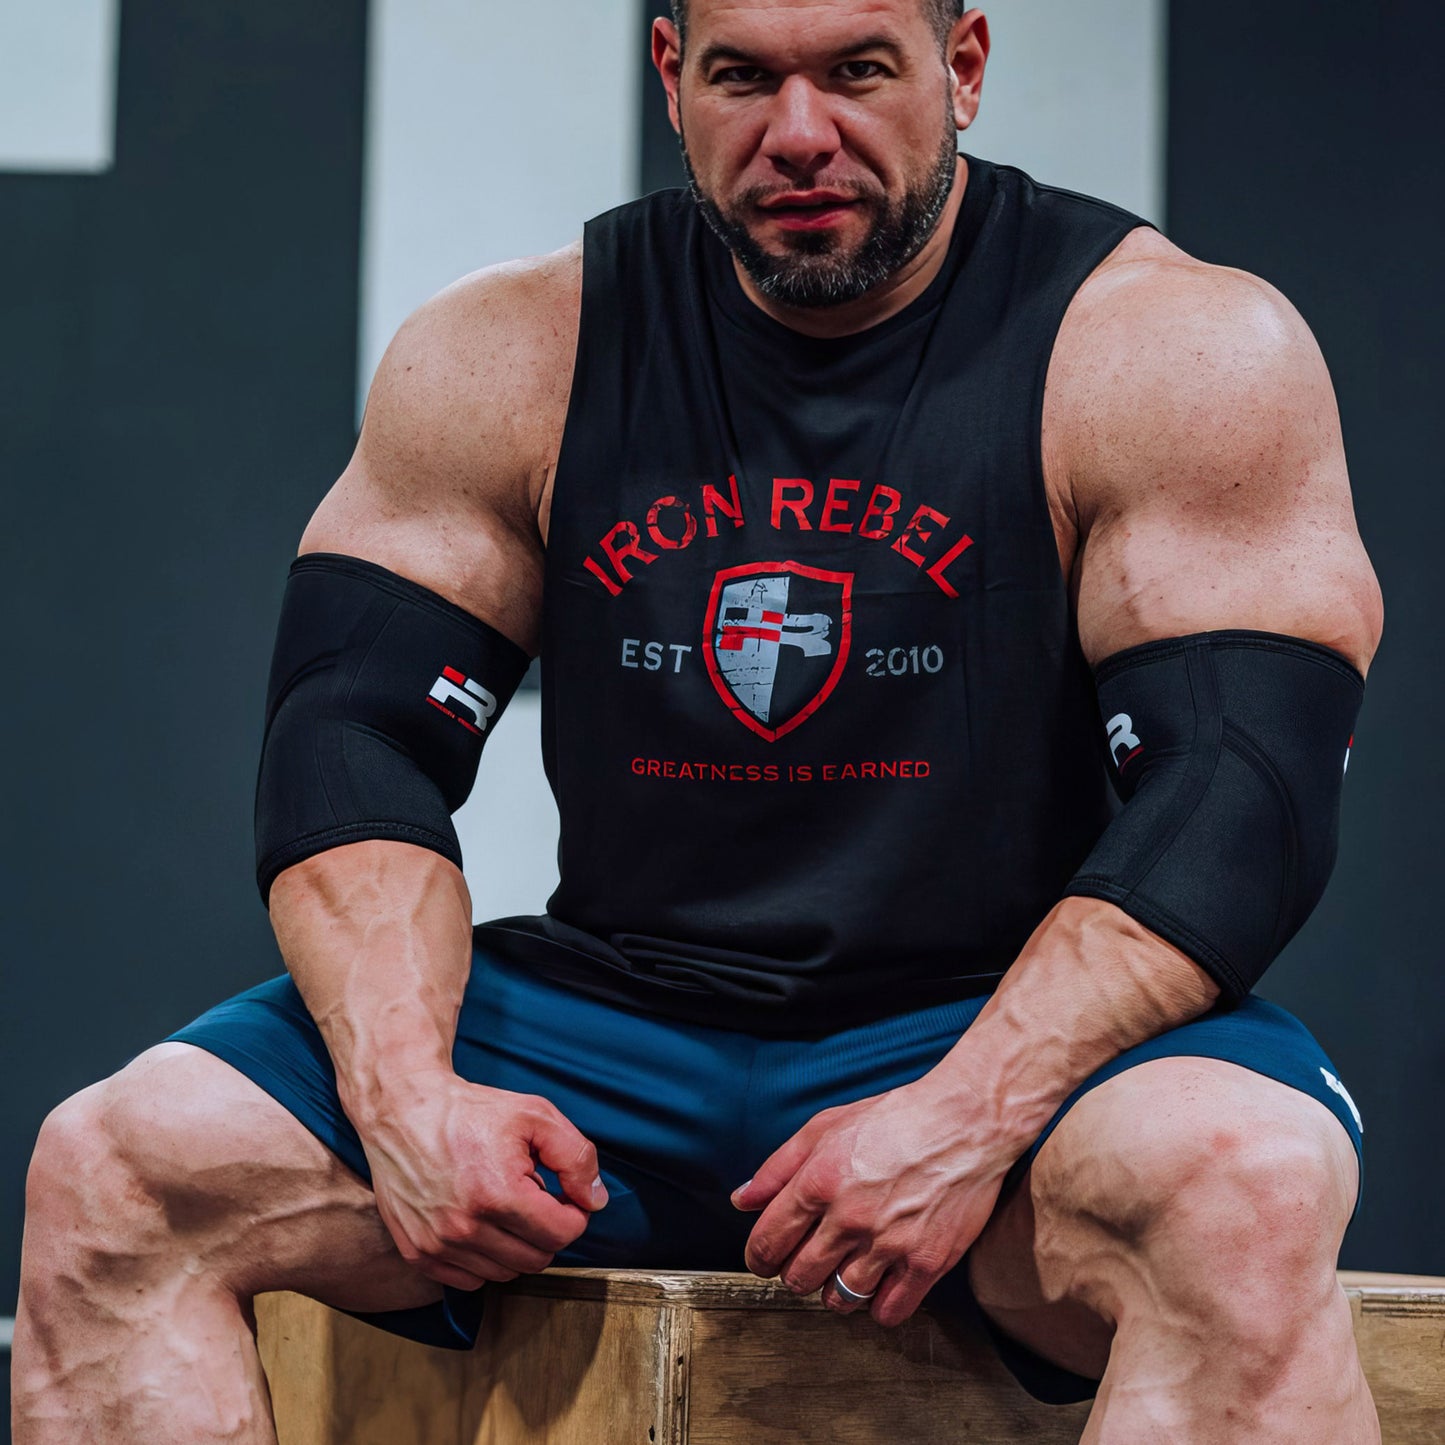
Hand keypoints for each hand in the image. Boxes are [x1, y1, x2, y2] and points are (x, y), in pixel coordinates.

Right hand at [356, 1069, 607, 1290]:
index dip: (573, 1213)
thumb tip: (595, 1200)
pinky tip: (482, 1223)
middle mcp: (464, 1228)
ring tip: (504, 1205)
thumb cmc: (470, 1110)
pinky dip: (484, 1260)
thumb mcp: (535, 1115)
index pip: (561, 1234)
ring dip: (515, 1245)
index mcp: (497, 1194)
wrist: (403, 1110)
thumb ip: (576, 1157)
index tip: (562, 1194)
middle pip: (536, 1258)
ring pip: (505, 1273)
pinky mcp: (417, 1254)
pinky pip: (470, 1280)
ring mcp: (437, 1245)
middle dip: (546, 1229)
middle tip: (534, 1197)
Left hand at [734, 1080, 1009, 1326]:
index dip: (758, 1258)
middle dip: (795, 1274)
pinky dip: (878, 1306)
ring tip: (843, 1271)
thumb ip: (778, 1166)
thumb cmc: (895, 1118)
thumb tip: (742, 1200)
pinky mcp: (927, 1262)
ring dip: (833, 1293)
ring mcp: (890, 1243)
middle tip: (807, 1262)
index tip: (764, 1260)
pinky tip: (879, 1284)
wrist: (965, 1122)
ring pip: (839, 1300)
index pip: (768, 1242)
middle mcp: (850, 1217)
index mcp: (819, 1181)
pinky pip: (888, 1311)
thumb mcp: (825, 1126)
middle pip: (799, 1277)